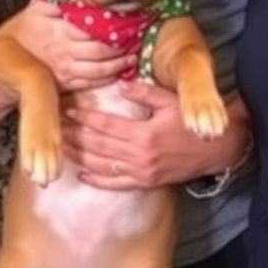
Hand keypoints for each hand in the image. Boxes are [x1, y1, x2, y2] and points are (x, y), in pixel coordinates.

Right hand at [9, 0, 132, 90]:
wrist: (0, 63)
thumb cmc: (20, 33)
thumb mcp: (34, 10)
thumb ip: (53, 1)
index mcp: (58, 32)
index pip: (92, 29)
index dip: (112, 27)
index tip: (128, 21)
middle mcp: (64, 52)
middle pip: (99, 50)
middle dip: (120, 46)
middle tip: (135, 38)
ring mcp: (66, 71)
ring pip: (99, 70)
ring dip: (118, 64)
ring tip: (131, 56)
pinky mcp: (66, 85)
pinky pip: (91, 83)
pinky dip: (107, 78)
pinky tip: (119, 71)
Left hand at [61, 80, 248, 190]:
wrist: (214, 150)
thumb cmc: (190, 122)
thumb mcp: (171, 101)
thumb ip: (145, 93)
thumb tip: (121, 84)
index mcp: (144, 133)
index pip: (105, 125)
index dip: (83, 118)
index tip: (66, 109)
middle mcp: (140, 156)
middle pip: (97, 145)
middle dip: (74, 136)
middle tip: (53, 128)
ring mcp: (141, 172)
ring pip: (101, 165)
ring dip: (78, 156)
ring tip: (59, 147)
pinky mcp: (145, 182)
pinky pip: (116, 184)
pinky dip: (96, 180)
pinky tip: (81, 173)